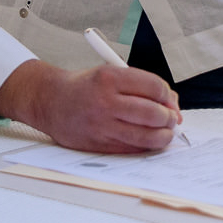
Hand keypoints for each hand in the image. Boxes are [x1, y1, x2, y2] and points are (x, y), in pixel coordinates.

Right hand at [0, 60, 181, 153]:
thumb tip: (172, 104)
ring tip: (165, 132)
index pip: (154, 87)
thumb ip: (140, 86)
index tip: (169, 100)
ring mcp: (102, 125)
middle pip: (153, 113)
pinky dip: (146, 146)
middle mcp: (105, 101)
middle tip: (171, 118)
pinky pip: (133, 148)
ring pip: (146, 135)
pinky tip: (148, 140)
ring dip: (163, 135)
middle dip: (169, 117)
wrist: (51, 102)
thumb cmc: (85, 87)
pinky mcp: (99, 143)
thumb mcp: (109, 74)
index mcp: (109, 77)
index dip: (167, 95)